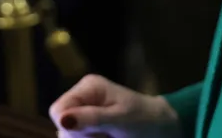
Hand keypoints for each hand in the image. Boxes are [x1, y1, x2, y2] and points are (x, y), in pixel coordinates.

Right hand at [50, 75, 180, 137]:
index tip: (93, 134)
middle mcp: (82, 99)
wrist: (163, 129)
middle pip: (62, 127)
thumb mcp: (121, 120)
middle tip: (106, 137)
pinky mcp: (88, 129)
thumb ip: (92, 118)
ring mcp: (84, 114)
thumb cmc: (146, 120)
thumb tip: (63, 119)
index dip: (69, 126)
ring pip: (68, 137)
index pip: (57, 110)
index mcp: (88, 88)